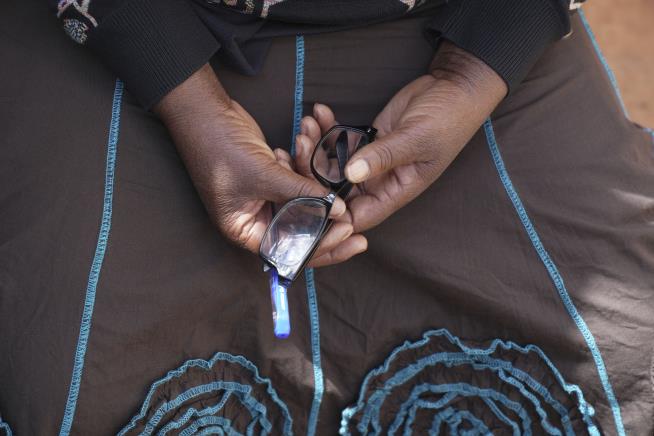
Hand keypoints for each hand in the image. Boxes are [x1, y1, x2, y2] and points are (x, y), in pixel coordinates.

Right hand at [154, 64, 365, 264]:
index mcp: (245, 230)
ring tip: (334, 173)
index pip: (289, 250)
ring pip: (302, 203)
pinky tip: (303, 147)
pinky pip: (296, 181)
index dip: (321, 246)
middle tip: (357, 225)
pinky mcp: (270, 177)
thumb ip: (302, 193)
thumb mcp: (264, 174)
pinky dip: (303, 168)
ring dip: (315, 185)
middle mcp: (255, 219)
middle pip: (300, 231)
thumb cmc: (220, 148)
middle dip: (327, 223)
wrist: (205, 111)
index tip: (348, 235)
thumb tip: (338, 209)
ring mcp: (263, 197)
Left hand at [295, 42, 506, 232]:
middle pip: (336, 192)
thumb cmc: (447, 118)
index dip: (330, 215)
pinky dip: (326, 129)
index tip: (304, 196)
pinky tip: (320, 111)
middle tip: (300, 144)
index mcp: (395, 192)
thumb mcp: (416, 139)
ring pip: (332, 166)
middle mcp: (380, 182)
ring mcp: (371, 162)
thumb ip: (384, 157)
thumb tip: (351, 175)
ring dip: (316, 147)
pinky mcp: (366, 141)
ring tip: (308, 124)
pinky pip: (338, 143)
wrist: (454, 87)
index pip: (356, 217)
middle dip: (313, 172)